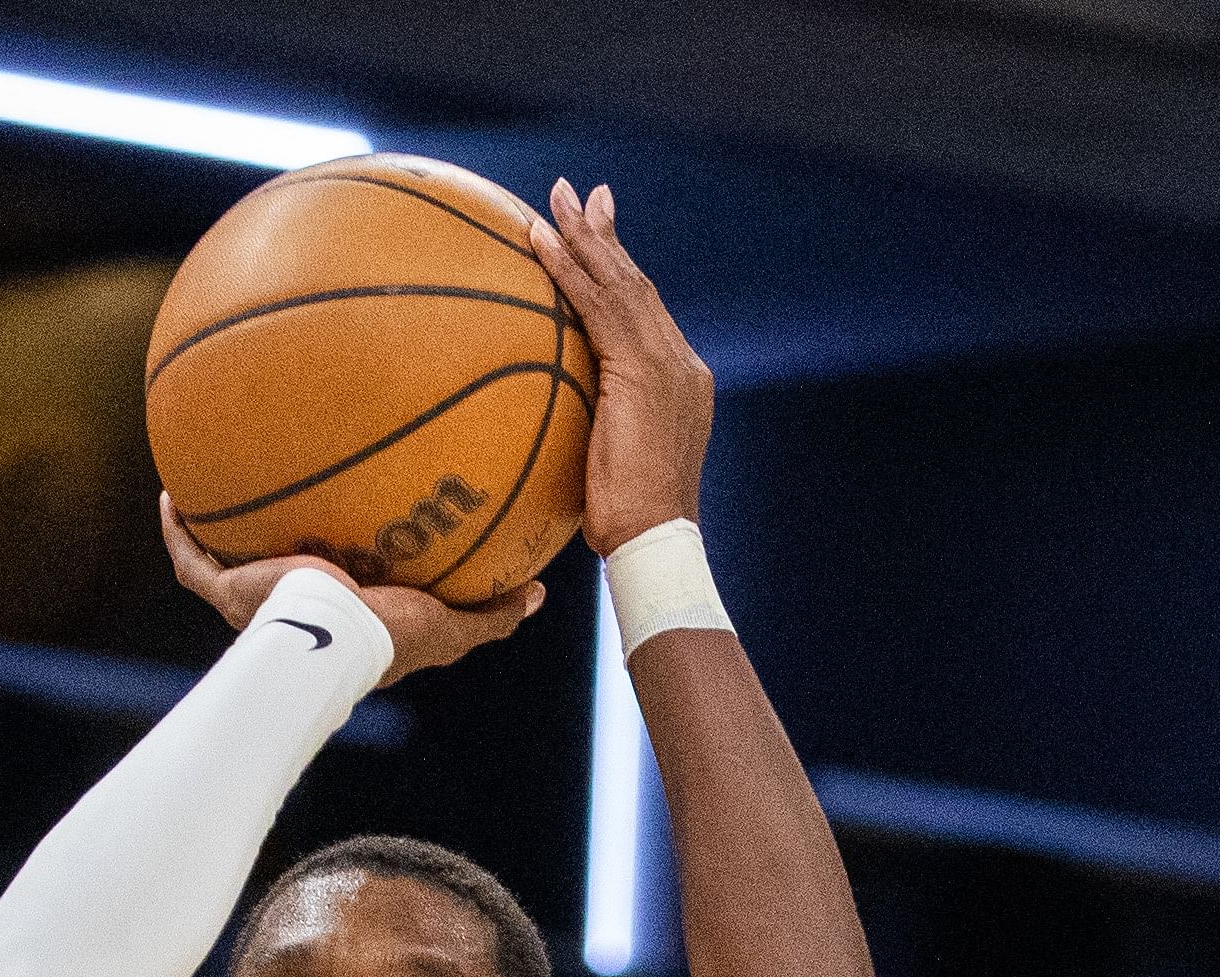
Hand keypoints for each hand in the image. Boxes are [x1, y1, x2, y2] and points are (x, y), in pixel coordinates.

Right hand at [160, 496, 535, 684]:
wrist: (332, 636)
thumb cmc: (390, 638)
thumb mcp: (452, 626)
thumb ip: (492, 614)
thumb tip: (539, 595)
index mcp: (342, 624)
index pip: (339, 600)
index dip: (343, 578)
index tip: (355, 545)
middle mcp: (292, 614)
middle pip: (276, 578)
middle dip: (272, 550)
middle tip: (284, 503)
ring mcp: (252, 605)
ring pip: (225, 567)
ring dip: (216, 536)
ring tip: (218, 486)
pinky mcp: (226, 592)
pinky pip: (190, 557)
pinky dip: (177, 528)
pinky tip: (172, 493)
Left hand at [522, 181, 711, 554]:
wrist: (655, 540)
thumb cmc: (626, 525)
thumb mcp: (608, 467)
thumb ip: (592, 434)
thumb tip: (546, 432)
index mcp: (675, 380)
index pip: (641, 314)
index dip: (618, 271)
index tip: (596, 237)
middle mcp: (679, 361)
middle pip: (637, 284)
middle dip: (606, 236)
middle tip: (581, 194)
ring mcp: (665, 362)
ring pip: (621, 283)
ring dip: (586, 237)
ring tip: (558, 199)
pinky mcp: (642, 370)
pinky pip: (598, 307)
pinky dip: (570, 270)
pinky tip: (541, 241)